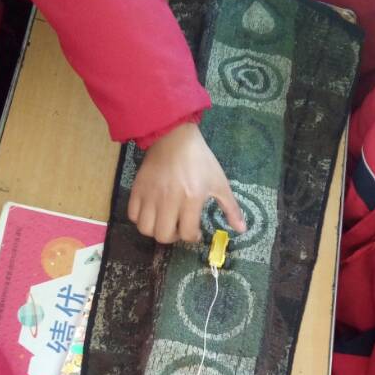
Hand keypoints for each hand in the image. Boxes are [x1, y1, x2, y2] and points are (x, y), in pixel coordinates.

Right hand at [128, 122, 245, 243]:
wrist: (174, 137)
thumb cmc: (200, 160)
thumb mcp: (219, 183)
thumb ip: (231, 208)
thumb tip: (242, 229)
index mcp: (191, 199)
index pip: (188, 233)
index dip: (193, 237)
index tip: (196, 232)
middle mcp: (168, 200)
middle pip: (164, 236)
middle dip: (174, 237)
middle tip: (179, 228)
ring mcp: (150, 195)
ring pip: (146, 229)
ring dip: (156, 230)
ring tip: (164, 222)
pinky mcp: (137, 189)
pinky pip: (132, 215)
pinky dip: (141, 219)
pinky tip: (152, 213)